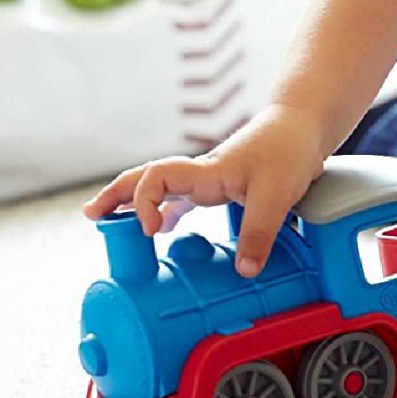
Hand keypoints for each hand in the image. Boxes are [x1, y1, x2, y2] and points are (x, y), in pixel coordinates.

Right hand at [82, 105, 326, 276]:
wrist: (304, 126)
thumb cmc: (289, 149)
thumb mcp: (277, 195)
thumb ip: (259, 233)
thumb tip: (244, 271)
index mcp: (206, 172)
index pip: (156, 178)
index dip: (143, 202)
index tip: (150, 231)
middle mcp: (201, 174)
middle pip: (146, 180)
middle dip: (117, 196)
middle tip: (92, 215)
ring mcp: (210, 179)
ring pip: (162, 189)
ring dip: (136, 203)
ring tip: (111, 223)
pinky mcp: (223, 185)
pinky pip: (185, 197)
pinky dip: (167, 210)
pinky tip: (163, 227)